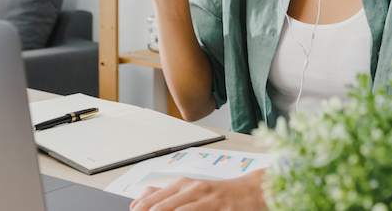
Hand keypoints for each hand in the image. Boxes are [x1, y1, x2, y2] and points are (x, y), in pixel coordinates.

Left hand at [129, 170, 266, 210]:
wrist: (251, 191)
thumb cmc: (219, 193)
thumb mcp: (191, 189)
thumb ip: (165, 193)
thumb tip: (140, 196)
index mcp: (183, 184)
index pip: (153, 199)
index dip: (140, 209)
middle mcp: (194, 190)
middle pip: (162, 207)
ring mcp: (208, 200)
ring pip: (178, 210)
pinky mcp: (222, 210)